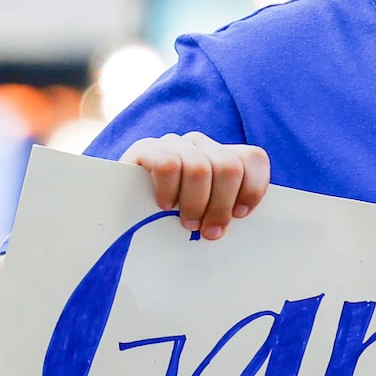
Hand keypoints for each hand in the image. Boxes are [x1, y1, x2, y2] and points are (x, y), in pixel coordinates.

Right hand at [120, 133, 269, 238]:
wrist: (122, 212)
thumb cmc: (173, 220)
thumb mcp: (207, 214)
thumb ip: (227, 212)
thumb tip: (249, 225)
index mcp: (222, 156)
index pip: (253, 158)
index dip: (252, 188)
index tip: (240, 216)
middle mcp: (200, 144)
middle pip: (229, 166)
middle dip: (221, 205)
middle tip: (210, 232)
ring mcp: (174, 143)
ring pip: (200, 168)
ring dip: (195, 202)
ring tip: (187, 222)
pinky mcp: (146, 148)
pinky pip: (167, 164)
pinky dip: (169, 189)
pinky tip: (164, 205)